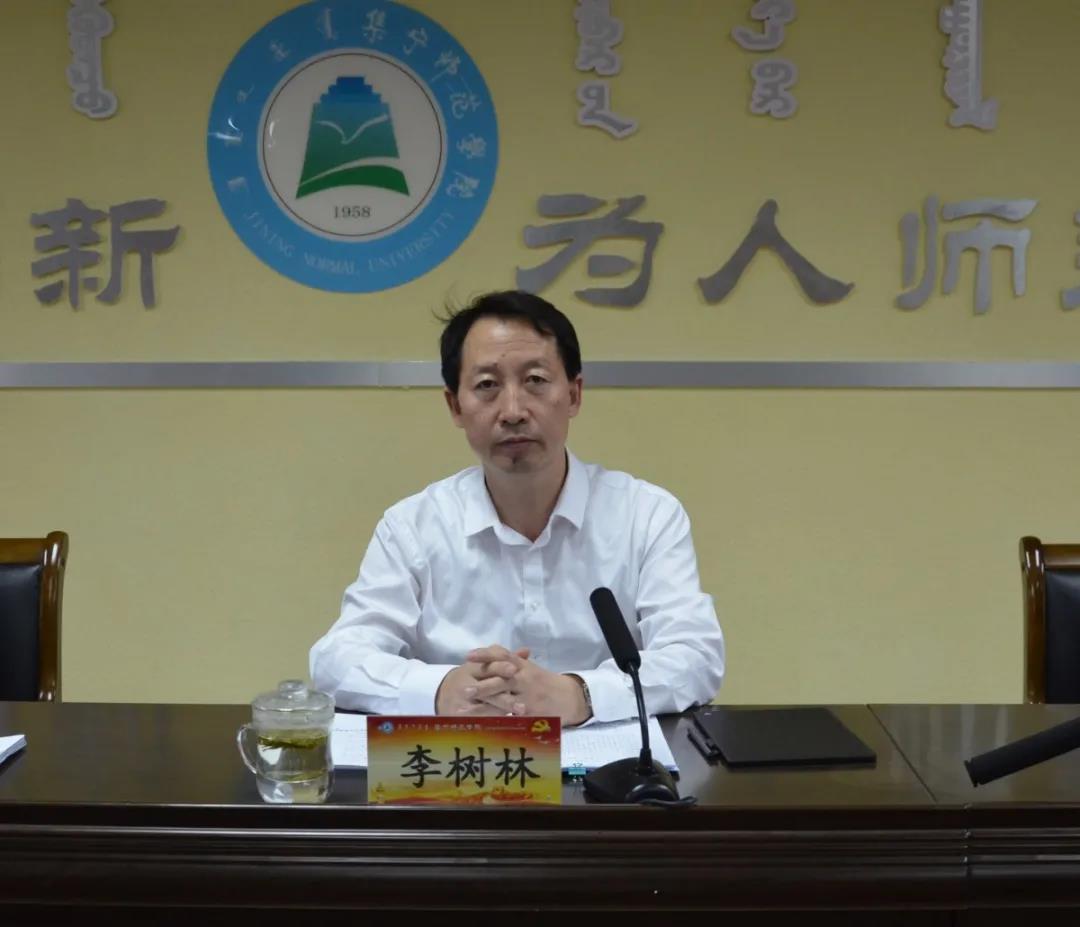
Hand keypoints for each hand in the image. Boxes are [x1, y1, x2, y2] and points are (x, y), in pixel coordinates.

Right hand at [435, 645, 529, 715]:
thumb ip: (504, 660)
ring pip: (484, 705)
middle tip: (522, 701)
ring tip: (520, 712)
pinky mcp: (460, 715)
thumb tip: (526, 651)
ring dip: (502, 709)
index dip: (500, 667)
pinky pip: (478, 717)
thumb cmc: (470, 678)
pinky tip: (507, 721)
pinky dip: (492, 719)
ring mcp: (462, 701)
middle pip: (487, 688)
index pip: (487, 666)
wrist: (442, 693)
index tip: (514, 670)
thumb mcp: (483, 665)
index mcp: (472, 668)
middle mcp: (466, 684)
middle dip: (505, 695)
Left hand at [465, 645, 590, 726]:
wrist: (570, 696)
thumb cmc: (546, 682)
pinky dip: (500, 719)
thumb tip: (492, 650)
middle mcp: (525, 677)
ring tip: (468, 710)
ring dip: (487, 704)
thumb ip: (512, 661)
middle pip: (501, 678)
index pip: (503, 656)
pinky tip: (486, 725)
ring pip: (505, 698)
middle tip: (463, 689)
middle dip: (482, 685)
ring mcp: (529, 694)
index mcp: (523, 666)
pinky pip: (514, 715)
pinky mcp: (532, 711)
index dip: (486, 655)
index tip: (469, 656)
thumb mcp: (529, 668)